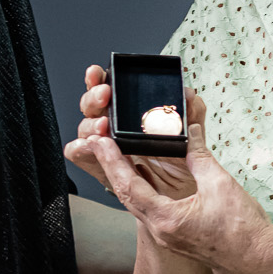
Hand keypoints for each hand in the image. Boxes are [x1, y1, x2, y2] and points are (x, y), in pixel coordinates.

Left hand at [67, 82, 272, 273]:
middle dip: (112, 168)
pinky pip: (152, 211)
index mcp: (166, 220)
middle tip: (99, 143)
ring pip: (138, 205)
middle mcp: (161, 231)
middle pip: (126, 195)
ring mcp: (169, 237)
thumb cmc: (243, 228)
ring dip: (126, 180)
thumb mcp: (219, 183)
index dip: (112, 161)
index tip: (100, 142)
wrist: (261, 258)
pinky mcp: (178, 237)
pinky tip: (143, 178)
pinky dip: (143, 191)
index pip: (128, 186)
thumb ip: (198, 157)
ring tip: (116, 156)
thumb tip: (189, 134)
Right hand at [69, 63, 195, 200]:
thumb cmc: (184, 168)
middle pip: (92, 107)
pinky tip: (90, 145)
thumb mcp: (191, 137)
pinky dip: (80, 148)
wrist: (184, 201)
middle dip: (94, 97)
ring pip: (85, 128)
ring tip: (103, 125)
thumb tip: (189, 95)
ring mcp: (106, 148)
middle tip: (104, 95)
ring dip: (90, 123)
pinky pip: (80, 155)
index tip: (100, 72)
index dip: (100, 78)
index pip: (110, 91)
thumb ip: (192, 115)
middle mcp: (115, 129)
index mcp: (131, 115)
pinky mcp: (100, 169)